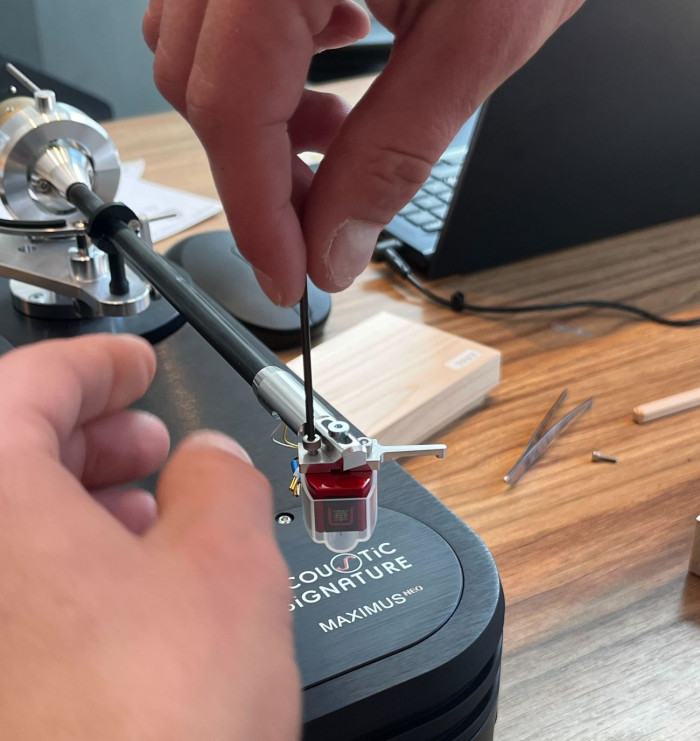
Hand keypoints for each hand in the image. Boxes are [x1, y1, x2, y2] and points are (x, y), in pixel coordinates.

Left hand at [0, 335, 299, 739]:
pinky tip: (116, 599)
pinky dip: (54, 576)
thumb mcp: (228, 569)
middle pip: (3, 453)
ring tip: (145, 518)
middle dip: (87, 435)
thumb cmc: (147, 736)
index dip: (94, 363)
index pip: (26, 384)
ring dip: (74, 505)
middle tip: (148, 442)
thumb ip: (224, 481)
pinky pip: (9, 597)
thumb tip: (211, 460)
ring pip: (5, 530)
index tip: (133, 364)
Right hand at [143, 0, 582, 304]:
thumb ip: (394, 152)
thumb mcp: (477, 36)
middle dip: (260, 177)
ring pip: (200, 52)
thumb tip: (333, 247)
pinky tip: (326, 68)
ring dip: (257, 124)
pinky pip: (224, 14)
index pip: (232, 106)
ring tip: (331, 141)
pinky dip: (265, 68)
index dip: (256, 212)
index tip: (288, 277)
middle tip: (318, 227)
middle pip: (202, 85)